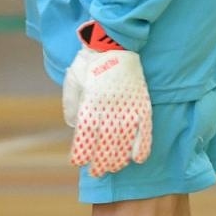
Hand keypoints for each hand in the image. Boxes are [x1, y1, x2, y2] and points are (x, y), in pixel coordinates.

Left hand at [63, 30, 151, 176]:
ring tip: (114, 169)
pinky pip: (144, 130)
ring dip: (119, 158)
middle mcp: (109, 109)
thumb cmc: (88, 62)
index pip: (85, 136)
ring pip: (124, 141)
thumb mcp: (72, 81)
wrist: (112, 42)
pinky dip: (142, 146)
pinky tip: (138, 159)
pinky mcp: (141, 104)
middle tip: (97, 173)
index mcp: (90, 103)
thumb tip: (73, 127)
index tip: (77, 163)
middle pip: (105, 144)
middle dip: (100, 162)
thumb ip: (71, 106)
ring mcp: (127, 107)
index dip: (81, 152)